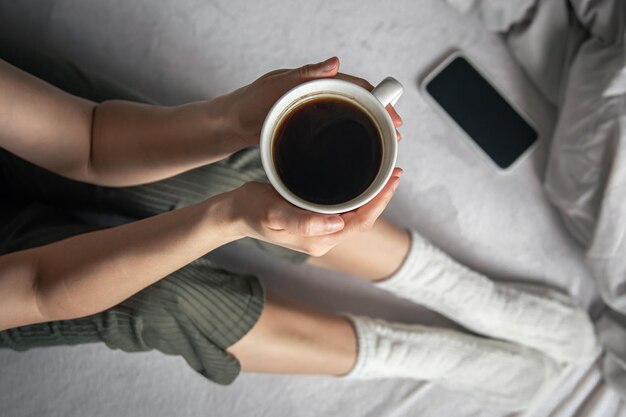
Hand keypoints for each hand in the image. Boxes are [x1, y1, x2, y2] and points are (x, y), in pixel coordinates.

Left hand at [223, 56, 402, 146]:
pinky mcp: (306, 127)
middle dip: (379, 116)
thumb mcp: (277, 86)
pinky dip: (349, 138)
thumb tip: (336, 62)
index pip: (355, 87)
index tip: (394, 115)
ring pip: (348, 117)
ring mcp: (312, 111)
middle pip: (357, 103)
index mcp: (314, 81)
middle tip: (396, 133)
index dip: (378, 99)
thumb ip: (306, 75)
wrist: (229, 124)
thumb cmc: (249, 103)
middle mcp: (317, 94)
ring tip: (384, 143)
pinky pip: (334, 130)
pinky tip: (357, 152)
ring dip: (367, 128)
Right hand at [228, 168, 402, 255]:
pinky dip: (358, 194)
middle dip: (382, 196)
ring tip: (384, 173)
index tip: (393, 178)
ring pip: (356, 214)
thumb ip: (303, 221)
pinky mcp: (315, 220)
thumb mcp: (274, 214)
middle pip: (363, 218)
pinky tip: (361, 181)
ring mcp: (321, 230)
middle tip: (395, 171)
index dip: (381, 201)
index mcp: (320, 239)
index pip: (361, 221)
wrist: (235, 214)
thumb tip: (337, 225)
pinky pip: (344, 209)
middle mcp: (325, 238)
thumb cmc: (252, 211)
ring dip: (372, 195)